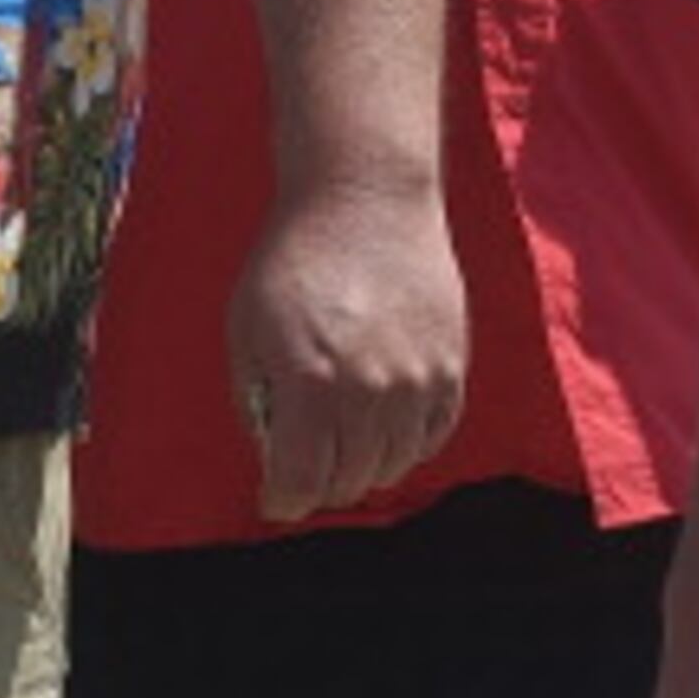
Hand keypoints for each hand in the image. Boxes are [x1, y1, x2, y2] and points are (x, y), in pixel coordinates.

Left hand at [225, 171, 463, 523]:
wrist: (365, 197)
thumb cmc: (294, 259)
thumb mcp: (247, 330)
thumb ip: (258, 400)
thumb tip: (276, 454)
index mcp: (311, 385)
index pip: (302, 484)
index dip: (283, 500)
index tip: (276, 498)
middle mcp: (370, 391)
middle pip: (349, 481)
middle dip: (321, 483)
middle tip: (307, 465)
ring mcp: (418, 380)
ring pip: (394, 464)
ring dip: (365, 464)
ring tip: (346, 438)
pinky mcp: (451, 364)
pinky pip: (432, 434)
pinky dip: (407, 442)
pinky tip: (385, 421)